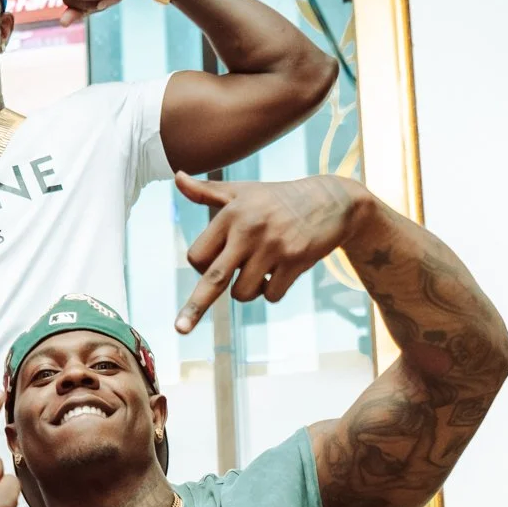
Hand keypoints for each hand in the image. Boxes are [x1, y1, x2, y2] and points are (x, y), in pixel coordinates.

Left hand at [173, 172, 364, 333]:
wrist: (330, 201)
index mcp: (231, 214)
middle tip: (180, 329)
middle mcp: (249, 230)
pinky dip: (272, 291)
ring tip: (261, 270)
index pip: (198, 256)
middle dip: (195, 307)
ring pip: (243, 293)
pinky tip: (281, 270)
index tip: (210, 266)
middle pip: (214, 279)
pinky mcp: (295, 260)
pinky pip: (271, 295)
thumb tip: (177, 177)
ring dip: (248, 290)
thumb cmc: (277, 199)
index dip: (201, 267)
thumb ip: (207, 192)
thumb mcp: (242, 192)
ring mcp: (273, 246)